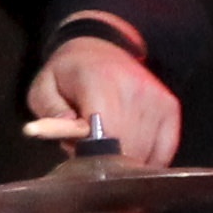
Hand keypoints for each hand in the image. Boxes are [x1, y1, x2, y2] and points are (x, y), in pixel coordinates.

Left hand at [24, 32, 181, 166]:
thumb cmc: (67, 76)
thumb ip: (50, 112)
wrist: (99, 49)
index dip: (92, 156)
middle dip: (106, 163)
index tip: (79, 159)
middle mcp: (134, 89)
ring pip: (146, 153)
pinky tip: (129, 156)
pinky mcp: (170, 107)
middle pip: (128, 148)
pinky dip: (148, 162)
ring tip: (106, 147)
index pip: (106, 133)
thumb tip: (73, 133)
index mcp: (99, 82)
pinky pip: (165, 150)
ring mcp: (156, 99)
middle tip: (88, 153)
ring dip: (125, 163)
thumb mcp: (43, 88)